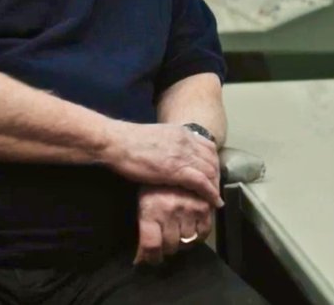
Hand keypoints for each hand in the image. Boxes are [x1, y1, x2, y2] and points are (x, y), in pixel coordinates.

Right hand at [106, 122, 222, 205]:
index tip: (212, 175)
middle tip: (215, 190)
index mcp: (182, 132)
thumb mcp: (156, 137)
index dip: (213, 162)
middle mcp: (187, 141)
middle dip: (216, 176)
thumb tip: (171, 154)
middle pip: (212, 160)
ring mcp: (183, 155)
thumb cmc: (129, 142)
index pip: (208, 147)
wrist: (117, 142)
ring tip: (215, 199)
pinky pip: (202, 182)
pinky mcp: (177, 170)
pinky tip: (214, 202)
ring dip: (215, 186)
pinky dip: (211, 193)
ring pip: (210, 171)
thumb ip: (169, 144)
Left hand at [134, 185, 212, 264]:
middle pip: (170, 246)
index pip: (151, 246)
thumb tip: (141, 254)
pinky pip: (204, 231)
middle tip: (164, 245)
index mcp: (150, 211)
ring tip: (178, 236)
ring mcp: (188, 208)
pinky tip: (192, 231)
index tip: (146, 260)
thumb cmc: (150, 179)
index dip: (148, 258)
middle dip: (166, 249)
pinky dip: (199, 236)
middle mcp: (170, 212)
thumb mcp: (140, 199)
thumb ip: (145, 224)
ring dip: (182, 243)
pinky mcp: (203, 205)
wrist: (168, 156)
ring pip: (187, 241)